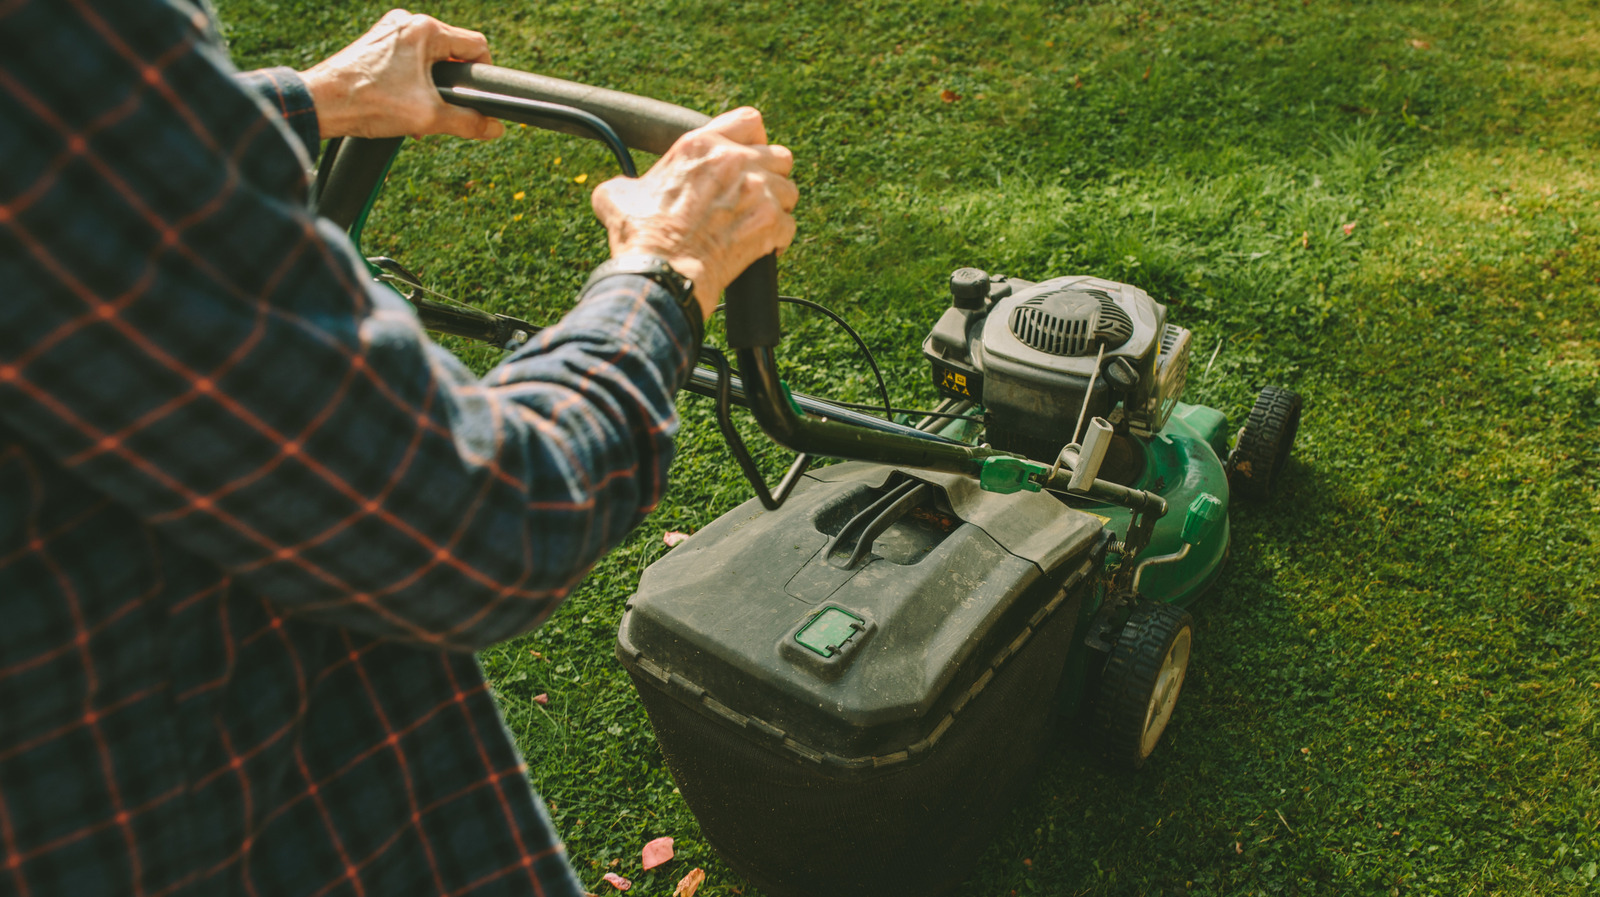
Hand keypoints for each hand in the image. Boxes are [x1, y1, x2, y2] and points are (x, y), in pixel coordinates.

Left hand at [301, 9, 503, 140]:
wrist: (320, 104)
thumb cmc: (370, 103)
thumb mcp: (429, 118)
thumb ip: (469, 122)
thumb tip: (495, 128)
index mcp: (424, 30)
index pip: (475, 45)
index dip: (483, 74)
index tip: (476, 98)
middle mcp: (406, 23)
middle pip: (451, 52)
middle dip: (452, 85)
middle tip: (440, 111)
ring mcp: (388, 31)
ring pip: (428, 58)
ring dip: (431, 87)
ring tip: (417, 112)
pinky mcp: (374, 44)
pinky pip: (407, 60)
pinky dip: (411, 83)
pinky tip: (401, 105)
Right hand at [590, 107, 797, 318]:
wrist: (660, 273)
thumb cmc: (640, 237)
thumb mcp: (618, 195)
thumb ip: (630, 183)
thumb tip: (622, 192)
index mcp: (700, 146)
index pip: (748, 120)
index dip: (752, 138)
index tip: (748, 154)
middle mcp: (734, 162)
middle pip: (779, 154)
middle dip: (771, 173)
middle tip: (753, 194)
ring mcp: (757, 192)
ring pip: (790, 190)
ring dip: (778, 206)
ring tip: (757, 222)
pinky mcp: (770, 224)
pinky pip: (789, 226)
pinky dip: (778, 238)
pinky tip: (760, 247)